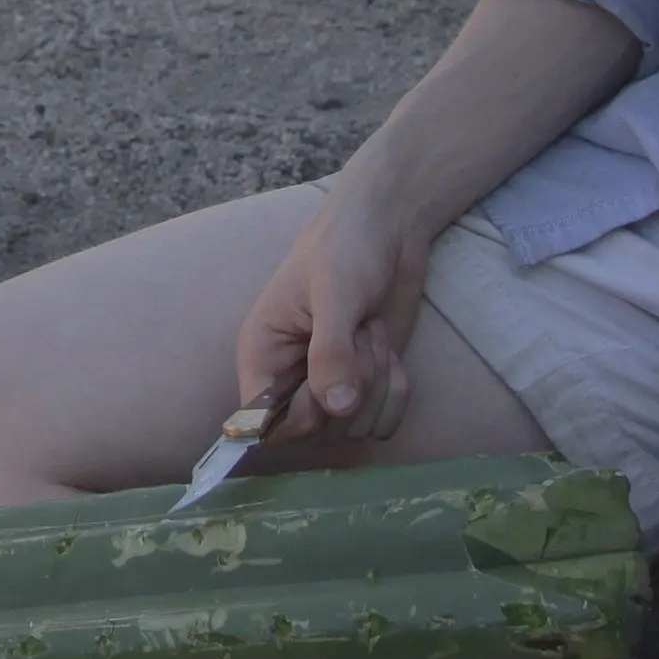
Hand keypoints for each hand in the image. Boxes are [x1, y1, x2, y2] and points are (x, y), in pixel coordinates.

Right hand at [237, 182, 431, 445]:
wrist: (390, 228)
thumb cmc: (345, 247)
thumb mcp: (334, 293)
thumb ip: (330, 351)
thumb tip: (337, 409)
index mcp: (263, 355)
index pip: (261, 424)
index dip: (296, 420)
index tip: (326, 390)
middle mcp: (292, 378)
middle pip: (316, 431)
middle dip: (350, 388)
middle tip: (358, 335)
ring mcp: (332, 384)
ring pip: (354, 429)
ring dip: (376, 385)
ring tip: (370, 332)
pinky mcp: (367, 385)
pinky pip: (383, 422)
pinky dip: (396, 393)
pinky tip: (391, 353)